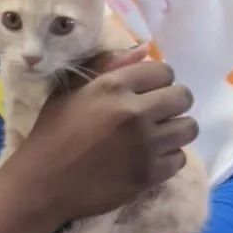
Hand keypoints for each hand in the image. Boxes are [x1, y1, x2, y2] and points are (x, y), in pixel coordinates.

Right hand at [11, 51, 197, 229]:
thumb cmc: (53, 132)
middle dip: (173, 102)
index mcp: (114, 86)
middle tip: (157, 114)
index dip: (158, 80)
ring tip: (157, 136)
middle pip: (183, 97)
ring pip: (188, 128)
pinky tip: (148, 158)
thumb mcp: (71, 89)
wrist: (44, 183)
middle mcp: (135, 112)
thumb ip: (107, 65)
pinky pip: (180, 159)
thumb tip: (144, 49)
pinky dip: (168, 158)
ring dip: (175, 130)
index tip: (148, 92)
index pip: (164, 71)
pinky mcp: (150, 174)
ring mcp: (145, 145)